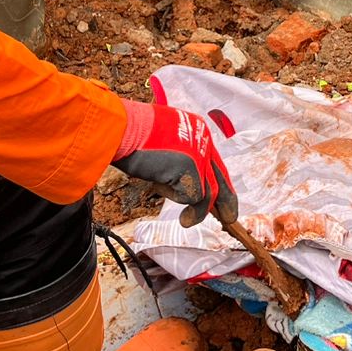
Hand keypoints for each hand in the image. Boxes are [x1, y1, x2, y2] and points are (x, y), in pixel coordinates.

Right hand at [113, 99, 238, 226]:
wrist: (122, 129)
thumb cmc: (132, 135)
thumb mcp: (163, 143)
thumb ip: (178, 157)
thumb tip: (183, 180)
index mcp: (198, 129)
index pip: (215, 164)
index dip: (218, 185)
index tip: (219, 201)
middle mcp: (203, 140)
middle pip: (221, 179)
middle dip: (226, 202)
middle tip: (228, 218)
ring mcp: (199, 154)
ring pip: (209, 193)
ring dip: (198, 211)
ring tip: (187, 221)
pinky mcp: (191, 168)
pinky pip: (192, 197)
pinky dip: (176, 199)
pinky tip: (159, 189)